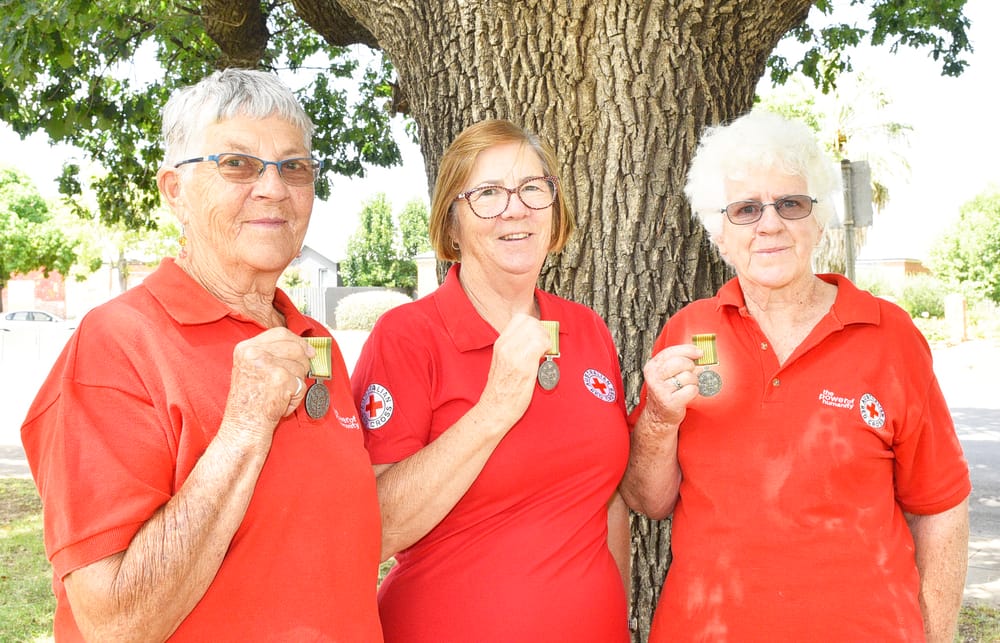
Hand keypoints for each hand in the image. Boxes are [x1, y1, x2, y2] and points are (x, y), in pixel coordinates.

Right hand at [220, 327, 314, 443]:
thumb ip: (271, 354)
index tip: (308, 350)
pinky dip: (296, 397)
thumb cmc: (249, 402)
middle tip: (294, 379)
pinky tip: (281, 403)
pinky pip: (301, 384)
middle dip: (302, 363)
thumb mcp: (252, 369)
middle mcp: (254, 352)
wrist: (244, 425)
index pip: (280, 333)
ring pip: (301, 366)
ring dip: (296, 383)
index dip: (298, 341)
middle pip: (295, 347)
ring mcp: (267, 364)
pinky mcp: (280, 378)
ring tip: (279, 394)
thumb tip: (303, 347)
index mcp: (245, 348)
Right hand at [479, 313, 551, 426]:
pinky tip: (544, 359)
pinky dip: (547, 348)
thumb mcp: (503, 361)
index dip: (534, 325)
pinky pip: (541, 344)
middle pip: (531, 321)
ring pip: (537, 330)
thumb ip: (514, 348)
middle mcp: (505, 346)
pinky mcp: (524, 365)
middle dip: (542, 330)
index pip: (520, 319)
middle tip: (544, 345)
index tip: (538, 337)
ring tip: (544, 352)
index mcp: (500, 343)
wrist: (495, 408)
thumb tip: (532, 339)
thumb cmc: (501, 389)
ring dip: (546, 339)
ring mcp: (514, 355)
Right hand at [641, 343, 701, 426]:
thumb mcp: (664, 374)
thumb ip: (676, 361)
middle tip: (691, 372)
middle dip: (691, 366)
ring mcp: (661, 390)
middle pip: (680, 362)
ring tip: (687, 386)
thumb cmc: (665, 393)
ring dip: (693, 381)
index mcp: (652, 367)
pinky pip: (691, 389)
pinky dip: (694, 391)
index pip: (670, 352)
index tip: (699, 352)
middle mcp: (654, 377)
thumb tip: (697, 353)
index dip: (687, 350)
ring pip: (688, 376)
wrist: (659, 416)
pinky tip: (688, 393)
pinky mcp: (670, 402)